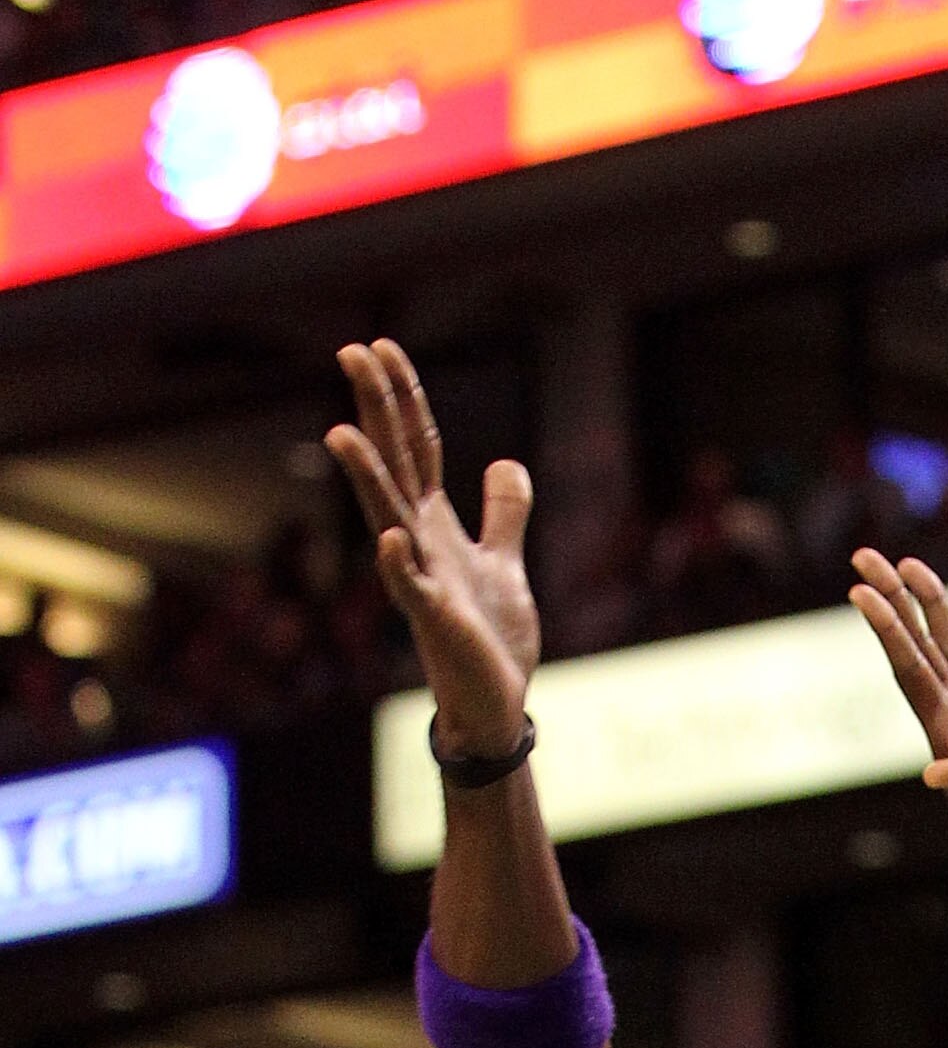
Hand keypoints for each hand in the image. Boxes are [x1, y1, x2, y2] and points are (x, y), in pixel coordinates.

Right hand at [326, 335, 538, 755]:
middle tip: (351, 351)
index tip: (382, 344)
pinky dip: (398, 564)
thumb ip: (503, 512)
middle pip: (394, 462)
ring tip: (342, 433)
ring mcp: (422, 579)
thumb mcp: (504, 561)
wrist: (495, 703)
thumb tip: (506, 463)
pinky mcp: (435, 621)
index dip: (403, 396)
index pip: (417, 446)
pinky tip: (389, 538)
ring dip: (366, 477)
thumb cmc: (490, 635)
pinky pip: (410, 589)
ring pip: (387, 517)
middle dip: (375, 409)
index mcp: (434, 523)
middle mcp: (419, 541)